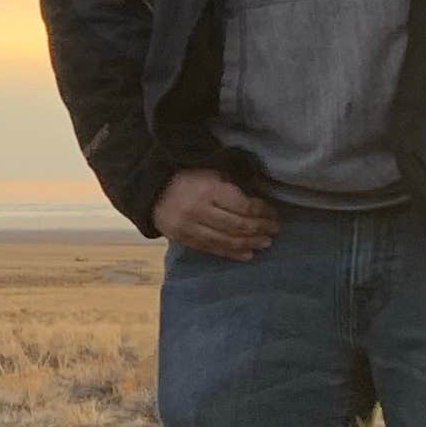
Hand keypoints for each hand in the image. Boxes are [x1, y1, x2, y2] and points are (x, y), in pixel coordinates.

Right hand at [154, 165, 278, 260]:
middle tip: (274, 230)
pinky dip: (232, 253)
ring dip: (249, 243)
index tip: (273, 214)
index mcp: (209, 189)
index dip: (262, 211)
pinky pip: (212, 249)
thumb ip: (231, 185)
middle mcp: (200, 210)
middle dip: (260, 228)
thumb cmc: (187, 177)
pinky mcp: (185, 239)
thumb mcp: (211, 172)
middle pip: (237, 225)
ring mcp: (191, 228)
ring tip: (266, 243)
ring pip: (226, 240)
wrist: (151, 189)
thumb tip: (258, 202)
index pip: (243, 206)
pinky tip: (247, 254)